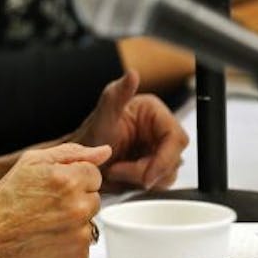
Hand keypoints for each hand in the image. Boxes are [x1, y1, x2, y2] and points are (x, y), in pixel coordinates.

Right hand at [0, 142, 108, 257]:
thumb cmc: (6, 200)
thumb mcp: (31, 163)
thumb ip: (71, 152)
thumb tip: (104, 151)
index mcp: (68, 180)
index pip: (95, 175)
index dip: (73, 179)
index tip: (53, 189)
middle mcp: (78, 208)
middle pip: (95, 199)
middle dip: (76, 201)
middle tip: (47, 207)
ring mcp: (79, 236)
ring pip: (90, 224)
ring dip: (74, 224)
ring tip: (46, 225)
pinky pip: (84, 248)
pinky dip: (70, 246)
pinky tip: (49, 241)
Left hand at [71, 70, 186, 191]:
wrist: (81, 161)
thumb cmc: (89, 137)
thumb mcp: (103, 115)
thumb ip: (117, 94)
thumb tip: (132, 74)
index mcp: (153, 111)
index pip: (176, 138)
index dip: (164, 159)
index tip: (146, 175)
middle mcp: (160, 129)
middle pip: (174, 159)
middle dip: (147, 170)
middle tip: (119, 170)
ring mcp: (159, 148)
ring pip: (168, 173)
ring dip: (140, 178)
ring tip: (116, 170)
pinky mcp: (155, 166)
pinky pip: (159, 182)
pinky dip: (140, 183)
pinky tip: (122, 176)